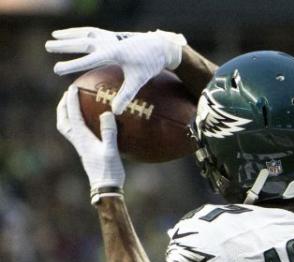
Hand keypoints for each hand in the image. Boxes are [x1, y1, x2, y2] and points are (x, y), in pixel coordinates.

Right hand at [46, 27, 186, 114]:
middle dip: (65, 46)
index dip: (73, 64)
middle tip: (47, 47)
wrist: (160, 46)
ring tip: (54, 35)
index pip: (89, 60)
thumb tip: (116, 111)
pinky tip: (74, 35)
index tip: (57, 68)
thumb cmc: (150, 64)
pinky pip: (93, 32)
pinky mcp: (113, 35)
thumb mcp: (139, 80)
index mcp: (114, 53)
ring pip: (85, 34)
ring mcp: (110, 37)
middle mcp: (110, 42)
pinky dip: (81, 32)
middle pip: (83, 43)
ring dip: (70, 35)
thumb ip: (126, 95)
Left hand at [56, 85, 124, 202]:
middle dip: (63, 106)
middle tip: (67, 94)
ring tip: (72, 106)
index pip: (73, 115)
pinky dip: (76, 123)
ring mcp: (81, 147)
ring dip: (66, 114)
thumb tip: (107, 113)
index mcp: (82, 138)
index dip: (72, 101)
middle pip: (63, 120)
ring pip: (67, 127)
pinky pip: (76, 133)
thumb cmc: (109, 171)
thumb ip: (109, 132)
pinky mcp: (86, 151)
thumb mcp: (111, 150)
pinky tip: (88, 123)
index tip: (73, 88)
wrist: (105, 188)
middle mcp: (78, 141)